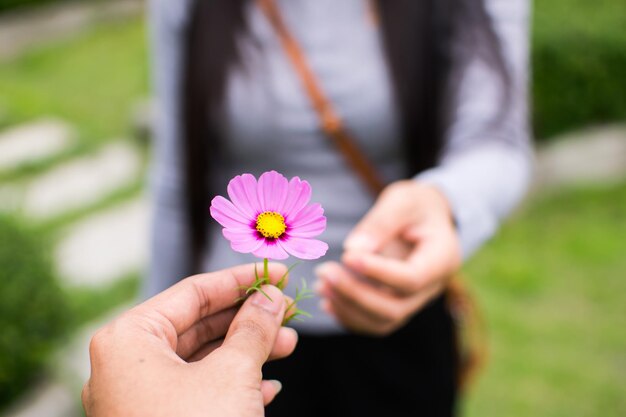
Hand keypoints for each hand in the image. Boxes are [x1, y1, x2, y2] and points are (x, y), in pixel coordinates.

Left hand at [82, 263, 297, 416]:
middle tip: (288, 310)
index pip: (192, 292)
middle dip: (249, 318)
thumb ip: (253, 327)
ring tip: (290, 344)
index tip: (277, 272)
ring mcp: (139, 399)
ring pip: (202, 360)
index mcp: (129, 340)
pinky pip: (198, 391)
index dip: (241, 279)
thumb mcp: (232, 373)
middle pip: (199, 325)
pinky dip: (234, 383)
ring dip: (249, 350)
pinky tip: (269, 384)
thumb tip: (271, 296)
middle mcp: (127, 365)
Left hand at [316, 181, 460, 335]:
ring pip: (382, 322)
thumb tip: (353, 249)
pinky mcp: (397, 305)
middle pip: (395, 308)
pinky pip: (373, 323)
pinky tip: (326, 298)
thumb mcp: (403, 201)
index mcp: (442, 259)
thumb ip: (381, 222)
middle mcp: (431, 288)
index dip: (378, 272)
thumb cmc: (416, 205)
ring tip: (320, 284)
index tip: (346, 256)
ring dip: (347, 307)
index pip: (412, 278)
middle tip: (324, 271)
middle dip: (355, 294)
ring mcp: (414, 301)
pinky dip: (348, 315)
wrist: (426, 217)